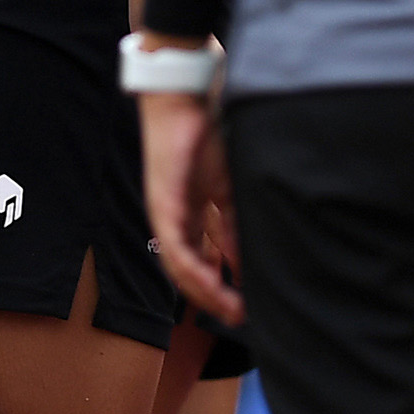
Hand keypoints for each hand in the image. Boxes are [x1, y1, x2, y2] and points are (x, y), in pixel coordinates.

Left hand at [140, 88, 243, 320]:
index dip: (225, 283)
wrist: (186, 95)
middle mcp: (177, 217)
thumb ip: (236, 221)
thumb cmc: (210, 130)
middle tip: (241, 318)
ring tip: (231, 311)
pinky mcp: (163, 204)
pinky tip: (210, 286)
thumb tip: (250, 256)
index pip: (207, 258)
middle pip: (192, 269)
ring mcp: (167, 212)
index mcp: (195, 211)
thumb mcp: (230, 185)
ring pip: (181, 267)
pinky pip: (176, 247)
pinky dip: (193, 270)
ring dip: (205, 293)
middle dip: (216, 297)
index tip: (248, 303)